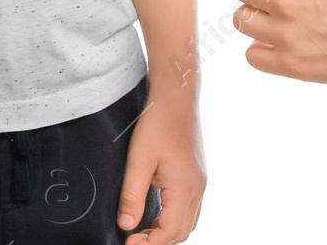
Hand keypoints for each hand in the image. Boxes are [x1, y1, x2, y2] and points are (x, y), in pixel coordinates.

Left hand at [118, 93, 206, 243]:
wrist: (177, 97)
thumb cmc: (158, 123)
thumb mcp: (139, 160)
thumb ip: (132, 195)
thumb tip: (126, 225)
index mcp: (185, 187)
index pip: (170, 232)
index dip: (149, 244)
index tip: (129, 244)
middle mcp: (198, 188)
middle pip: (182, 231)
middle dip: (159, 241)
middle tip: (134, 239)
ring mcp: (200, 181)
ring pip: (188, 221)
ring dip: (167, 231)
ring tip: (143, 229)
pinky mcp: (197, 175)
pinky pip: (190, 208)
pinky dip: (174, 218)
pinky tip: (156, 212)